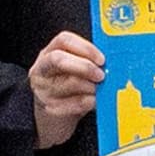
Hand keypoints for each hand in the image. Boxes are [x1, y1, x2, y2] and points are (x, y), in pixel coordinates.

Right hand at [29, 30, 106, 150]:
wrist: (53, 115)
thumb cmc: (67, 87)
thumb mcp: (73, 69)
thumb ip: (87, 61)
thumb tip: (112, 60)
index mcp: (49, 53)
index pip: (64, 40)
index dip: (85, 48)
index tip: (101, 59)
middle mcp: (42, 69)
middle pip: (59, 59)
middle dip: (84, 66)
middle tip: (101, 75)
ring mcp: (43, 89)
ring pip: (68, 82)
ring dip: (90, 86)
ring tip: (100, 90)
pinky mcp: (50, 107)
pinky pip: (74, 103)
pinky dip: (88, 102)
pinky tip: (95, 101)